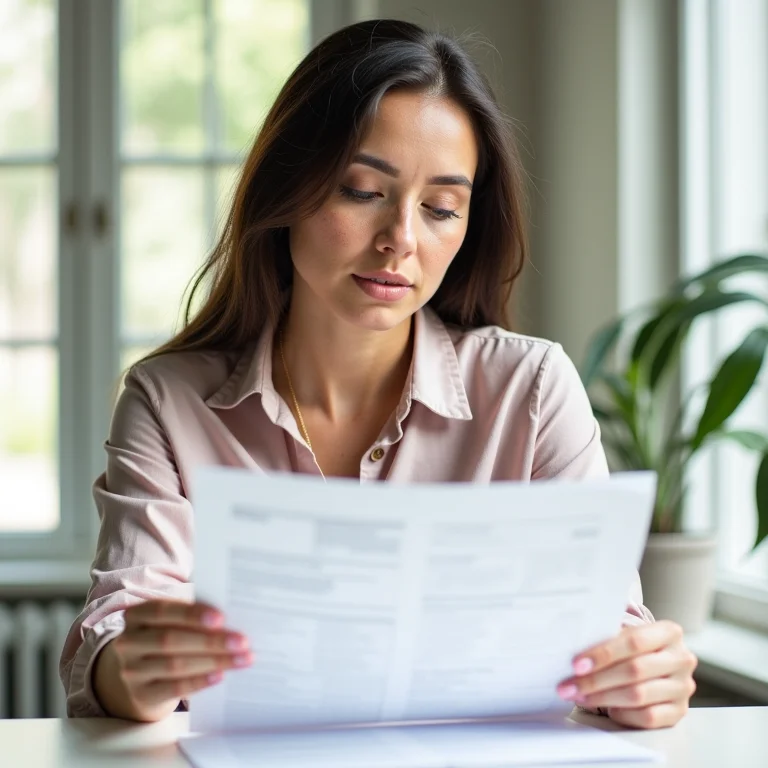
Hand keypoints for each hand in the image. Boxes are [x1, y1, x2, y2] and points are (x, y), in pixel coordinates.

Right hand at [95, 600, 252, 720]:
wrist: (143, 677)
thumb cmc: (167, 638)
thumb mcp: (172, 623)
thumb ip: (193, 618)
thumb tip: (230, 620)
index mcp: (136, 616)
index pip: (163, 611)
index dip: (192, 614)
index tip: (221, 618)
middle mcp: (128, 642)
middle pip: (171, 640)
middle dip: (211, 640)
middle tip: (242, 641)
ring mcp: (132, 671)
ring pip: (175, 664)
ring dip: (213, 661)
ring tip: (241, 659)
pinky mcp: (142, 695)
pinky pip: (174, 688)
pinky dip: (199, 681)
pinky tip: (220, 675)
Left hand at [557, 620, 697, 728]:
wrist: (660, 664)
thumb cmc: (635, 648)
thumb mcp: (627, 634)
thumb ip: (608, 637)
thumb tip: (573, 647)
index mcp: (669, 632)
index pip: (634, 641)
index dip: (603, 653)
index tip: (576, 664)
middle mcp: (681, 659)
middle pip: (635, 670)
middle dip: (596, 679)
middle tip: (569, 685)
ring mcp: (682, 687)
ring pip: (638, 695)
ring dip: (602, 697)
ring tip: (579, 696)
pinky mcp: (679, 712)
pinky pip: (648, 717)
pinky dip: (623, 714)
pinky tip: (606, 709)